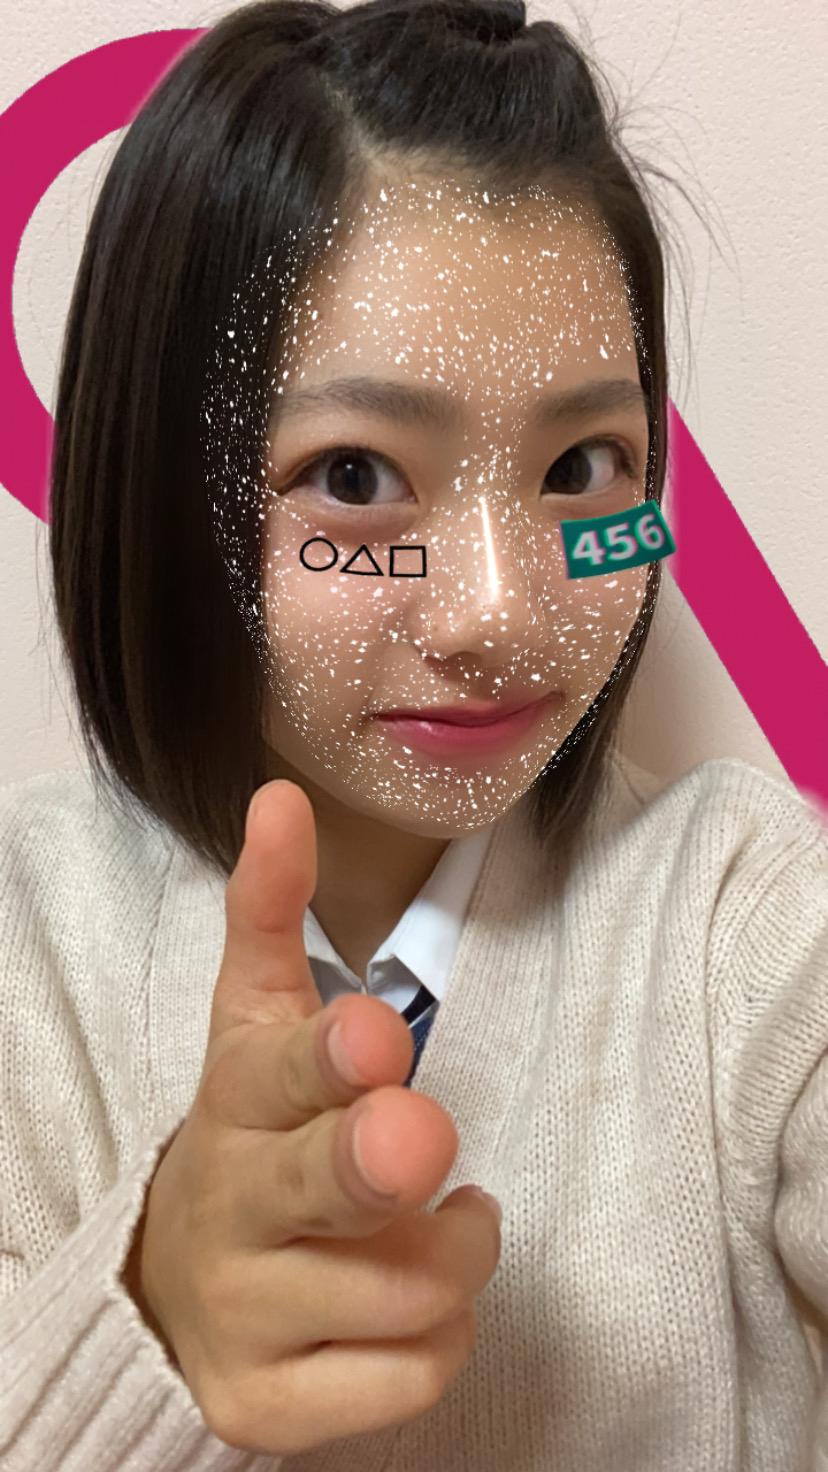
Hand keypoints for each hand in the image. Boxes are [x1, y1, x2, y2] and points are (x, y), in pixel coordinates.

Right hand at [128, 778, 501, 1455]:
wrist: (177, 1290)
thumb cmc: (256, 1135)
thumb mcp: (254, 1022)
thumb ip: (271, 913)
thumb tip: (281, 795)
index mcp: (238, 1100)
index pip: (281, 1070)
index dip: (329, 1058)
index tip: (373, 1038)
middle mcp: (233, 1204)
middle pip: (327, 1184)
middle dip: (382, 1160)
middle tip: (419, 1139)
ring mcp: (246, 1313)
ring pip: (408, 1288)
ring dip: (453, 1253)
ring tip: (430, 1225)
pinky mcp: (269, 1407)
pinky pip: (411, 1376)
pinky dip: (440, 1339)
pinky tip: (413, 1302)